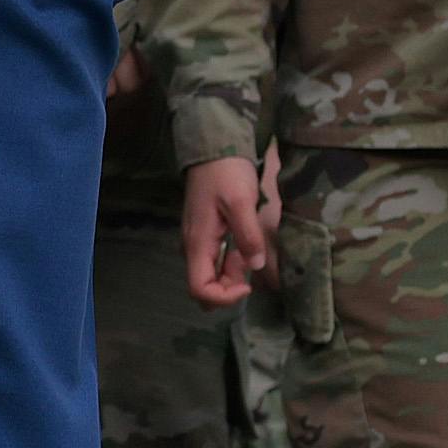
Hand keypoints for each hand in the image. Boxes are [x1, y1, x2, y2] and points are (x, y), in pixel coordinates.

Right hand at [180, 151, 278, 307]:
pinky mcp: (204, 236)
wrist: (214, 149)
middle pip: (202, 288)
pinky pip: (213, 262)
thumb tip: (256, 266)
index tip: (248, 284)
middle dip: (228, 289)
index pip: (199, 290)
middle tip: (250, 266)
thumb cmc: (226, 173)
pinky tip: (243, 248)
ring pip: (209, 276)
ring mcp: (196, 242)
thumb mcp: (241, 202)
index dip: (224, 297)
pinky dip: (229, 265)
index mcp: (197, 243)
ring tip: (249, 251)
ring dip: (230, 276)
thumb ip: (248, 235)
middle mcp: (192, 247)